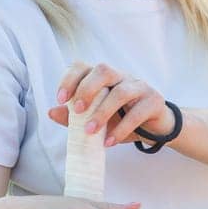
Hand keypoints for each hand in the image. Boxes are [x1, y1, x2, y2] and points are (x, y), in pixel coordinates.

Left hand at [46, 61, 174, 147]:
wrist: (156, 129)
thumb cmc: (123, 119)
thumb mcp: (96, 118)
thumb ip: (74, 116)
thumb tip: (51, 112)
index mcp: (104, 77)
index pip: (84, 66)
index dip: (70, 79)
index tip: (61, 99)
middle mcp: (122, 76)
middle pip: (104, 70)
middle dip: (87, 89)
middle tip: (77, 111)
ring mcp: (140, 86)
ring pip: (121, 92)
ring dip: (102, 112)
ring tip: (90, 131)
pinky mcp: (155, 101)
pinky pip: (137, 113)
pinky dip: (121, 129)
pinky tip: (110, 142)